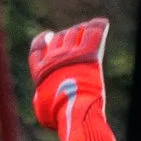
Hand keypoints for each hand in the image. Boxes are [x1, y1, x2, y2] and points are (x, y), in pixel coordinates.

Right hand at [28, 17, 115, 140]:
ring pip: (76, 32)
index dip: (42, 40)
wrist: (74, 112)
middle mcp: (55, 58)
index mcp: (41, 71)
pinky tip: (103, 23)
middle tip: (75, 40)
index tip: (48, 35)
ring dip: (81, 31)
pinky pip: (95, 32)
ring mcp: (72, 54)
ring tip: (87, 34)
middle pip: (59, 38)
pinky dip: (99, 25)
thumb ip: (41, 98)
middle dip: (66, 37)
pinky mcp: (90, 54)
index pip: (37, 48)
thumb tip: (43, 97)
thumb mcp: (42, 111)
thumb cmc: (58, 117)